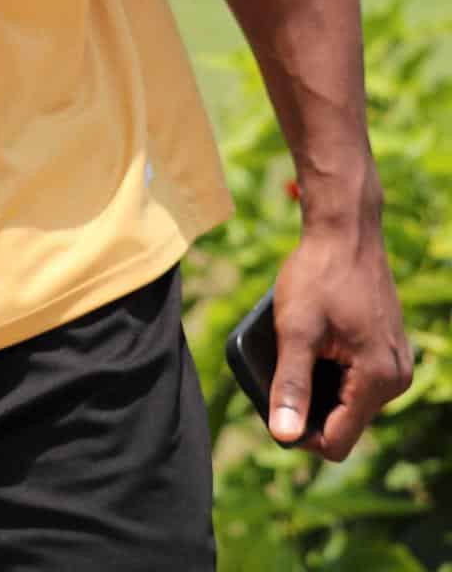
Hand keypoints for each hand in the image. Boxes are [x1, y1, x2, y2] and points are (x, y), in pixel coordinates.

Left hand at [268, 218, 412, 460]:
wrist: (345, 230)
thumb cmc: (318, 274)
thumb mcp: (296, 329)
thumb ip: (291, 385)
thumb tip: (283, 436)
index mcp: (376, 379)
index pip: (336, 442)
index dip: (300, 434)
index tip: (275, 404)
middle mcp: (395, 379)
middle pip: (345, 424)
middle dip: (311, 407)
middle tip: (283, 370)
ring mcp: (396, 364)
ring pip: (352, 403)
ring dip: (323, 388)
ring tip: (300, 352)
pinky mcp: (390, 350)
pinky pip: (360, 381)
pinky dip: (336, 372)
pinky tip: (318, 345)